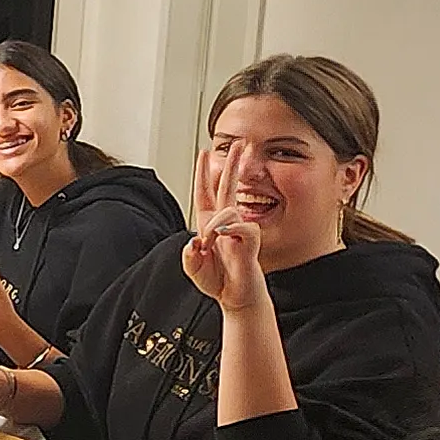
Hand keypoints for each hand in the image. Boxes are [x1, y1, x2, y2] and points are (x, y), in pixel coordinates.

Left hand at [182, 149, 269, 314]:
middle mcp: (225, 222)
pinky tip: (224, 239)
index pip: (205, 192)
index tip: (204, 152)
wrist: (236, 296)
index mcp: (210, 223)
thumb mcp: (193, 267)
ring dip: (214, 226)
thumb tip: (195, 241)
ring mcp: (239, 229)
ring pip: (226, 210)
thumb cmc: (218, 280)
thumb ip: (188, 256)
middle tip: (238, 144)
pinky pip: (240, 226)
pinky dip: (228, 232)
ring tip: (210, 244)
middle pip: (227, 186)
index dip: (203, 173)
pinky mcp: (251, 239)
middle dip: (232, 164)